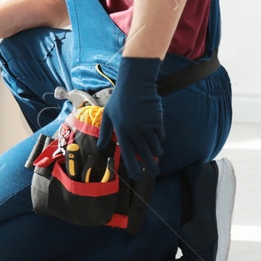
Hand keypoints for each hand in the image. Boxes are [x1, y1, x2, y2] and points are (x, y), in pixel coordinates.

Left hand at [101, 56, 163, 177]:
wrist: (135, 84)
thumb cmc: (119, 99)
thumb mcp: (108, 115)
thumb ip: (104, 132)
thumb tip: (99, 147)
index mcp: (122, 131)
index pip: (128, 155)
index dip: (133, 167)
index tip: (137, 176)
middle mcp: (135, 131)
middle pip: (145, 154)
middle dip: (151, 166)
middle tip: (154, 172)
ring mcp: (147, 126)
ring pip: (155, 146)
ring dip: (156, 153)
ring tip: (156, 156)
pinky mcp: (157, 120)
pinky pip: (160, 135)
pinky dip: (159, 139)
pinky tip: (157, 139)